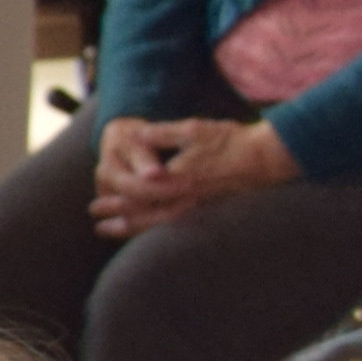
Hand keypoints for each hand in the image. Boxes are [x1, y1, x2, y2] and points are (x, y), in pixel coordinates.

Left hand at [90, 116, 291, 235]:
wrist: (266, 158)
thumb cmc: (230, 141)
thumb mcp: (192, 129)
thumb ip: (161, 134)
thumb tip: (134, 136)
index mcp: (176, 180)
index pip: (137, 196)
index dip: (114, 201)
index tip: (95, 205)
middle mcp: (184, 198)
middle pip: (144, 216)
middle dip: (119, 220)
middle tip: (97, 223)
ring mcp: (196, 206)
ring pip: (158, 224)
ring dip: (134, 228)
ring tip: (113, 230)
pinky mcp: (206, 208)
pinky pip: (174, 224)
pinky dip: (155, 228)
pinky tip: (148, 228)